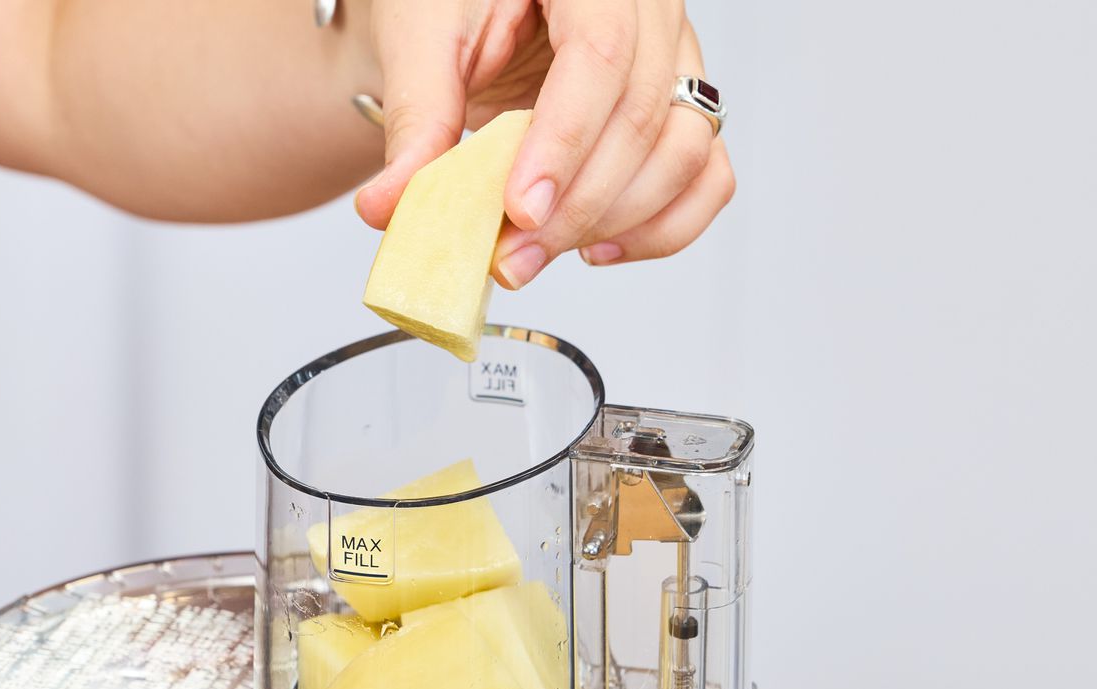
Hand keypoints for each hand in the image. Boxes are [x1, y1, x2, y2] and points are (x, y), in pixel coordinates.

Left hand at [354, 0, 733, 287]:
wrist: (466, 10)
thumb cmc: (448, 2)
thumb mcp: (419, 40)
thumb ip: (416, 120)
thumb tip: (390, 204)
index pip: (601, 53)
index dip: (565, 141)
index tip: (520, 208)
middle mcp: (649, 9)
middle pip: (642, 115)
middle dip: (575, 205)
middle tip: (508, 255)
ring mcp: (676, 59)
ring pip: (684, 153)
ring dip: (615, 223)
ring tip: (538, 254)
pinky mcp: (681, 111)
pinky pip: (706, 177)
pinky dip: (661, 228)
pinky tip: (596, 247)